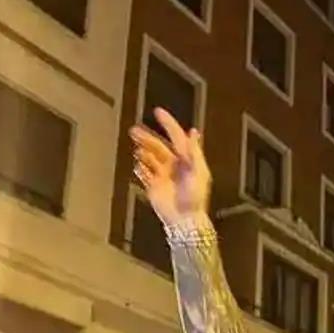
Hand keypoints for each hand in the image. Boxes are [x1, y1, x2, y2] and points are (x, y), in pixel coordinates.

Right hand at [129, 107, 211, 225]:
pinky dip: (140, 168)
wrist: (185, 220)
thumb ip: (194, 152)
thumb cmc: (195, 198)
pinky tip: (136, 164)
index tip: (158, 112)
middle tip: (134, 131)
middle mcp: (175, 166)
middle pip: (158, 147)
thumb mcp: (199, 173)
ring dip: (143, 151)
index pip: (176, 137)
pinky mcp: (154, 186)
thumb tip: (193, 132)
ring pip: (150, 158)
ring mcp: (164, 176)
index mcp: (187, 160)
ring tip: (137, 148)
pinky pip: (145, 174)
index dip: (168, 124)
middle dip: (147, 138)